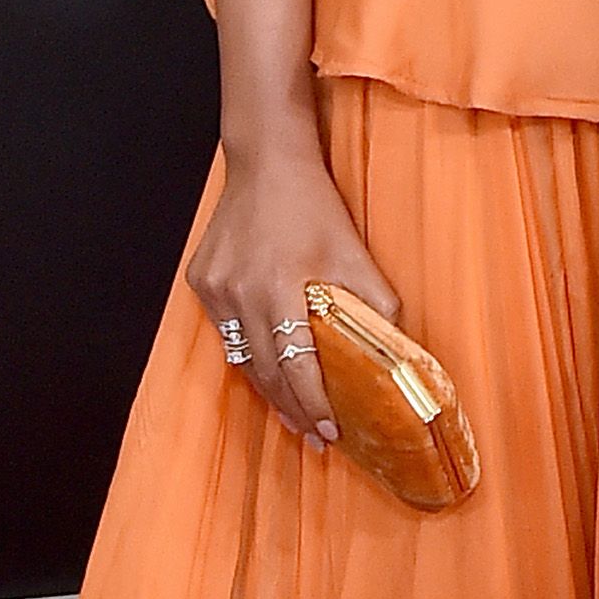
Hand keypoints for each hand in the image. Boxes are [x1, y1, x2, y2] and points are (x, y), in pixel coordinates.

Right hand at [186, 147, 398, 451]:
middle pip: (266, 371)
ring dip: (269, 389)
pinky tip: (269, 369)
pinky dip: (249, 352)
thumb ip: (375, 303)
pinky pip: (226, 331)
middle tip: (315, 436)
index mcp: (279, 286)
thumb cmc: (313, 205)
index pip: (296, 363)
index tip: (331, 430)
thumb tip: (398, 349)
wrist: (265, 162)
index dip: (313, 402)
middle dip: (292, 408)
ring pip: (242, 357)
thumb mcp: (353, 252)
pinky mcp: (201, 282)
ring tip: (294, 416)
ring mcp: (215, 289)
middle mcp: (240, 292)